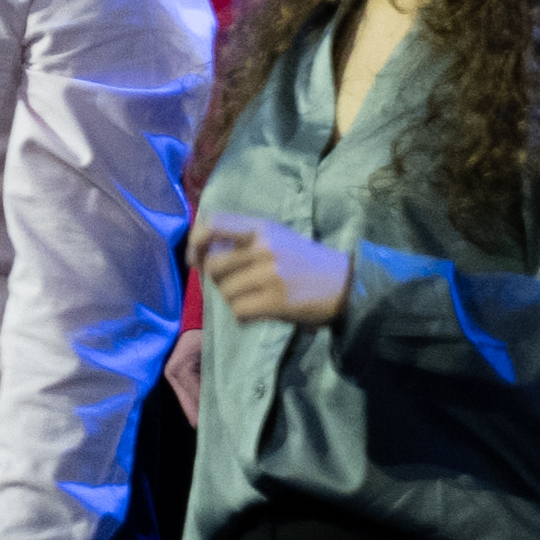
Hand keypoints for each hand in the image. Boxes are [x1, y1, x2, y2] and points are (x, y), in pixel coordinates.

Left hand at [192, 207, 353, 330]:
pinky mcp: (276, 300)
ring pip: (225, 292)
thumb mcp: (275, 237)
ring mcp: (270, 274)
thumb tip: (200, 253)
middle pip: (213, 266)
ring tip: (254, 297)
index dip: (195, 243)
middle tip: (233, 286)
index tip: (194, 259)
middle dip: (216, 281)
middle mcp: (264, 247)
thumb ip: (242, 239)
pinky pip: (238, 311)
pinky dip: (243, 315)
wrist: (345, 283)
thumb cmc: (304, 261)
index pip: (213, 225)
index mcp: (261, 228)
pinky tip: (259, 311)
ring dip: (233, 300)